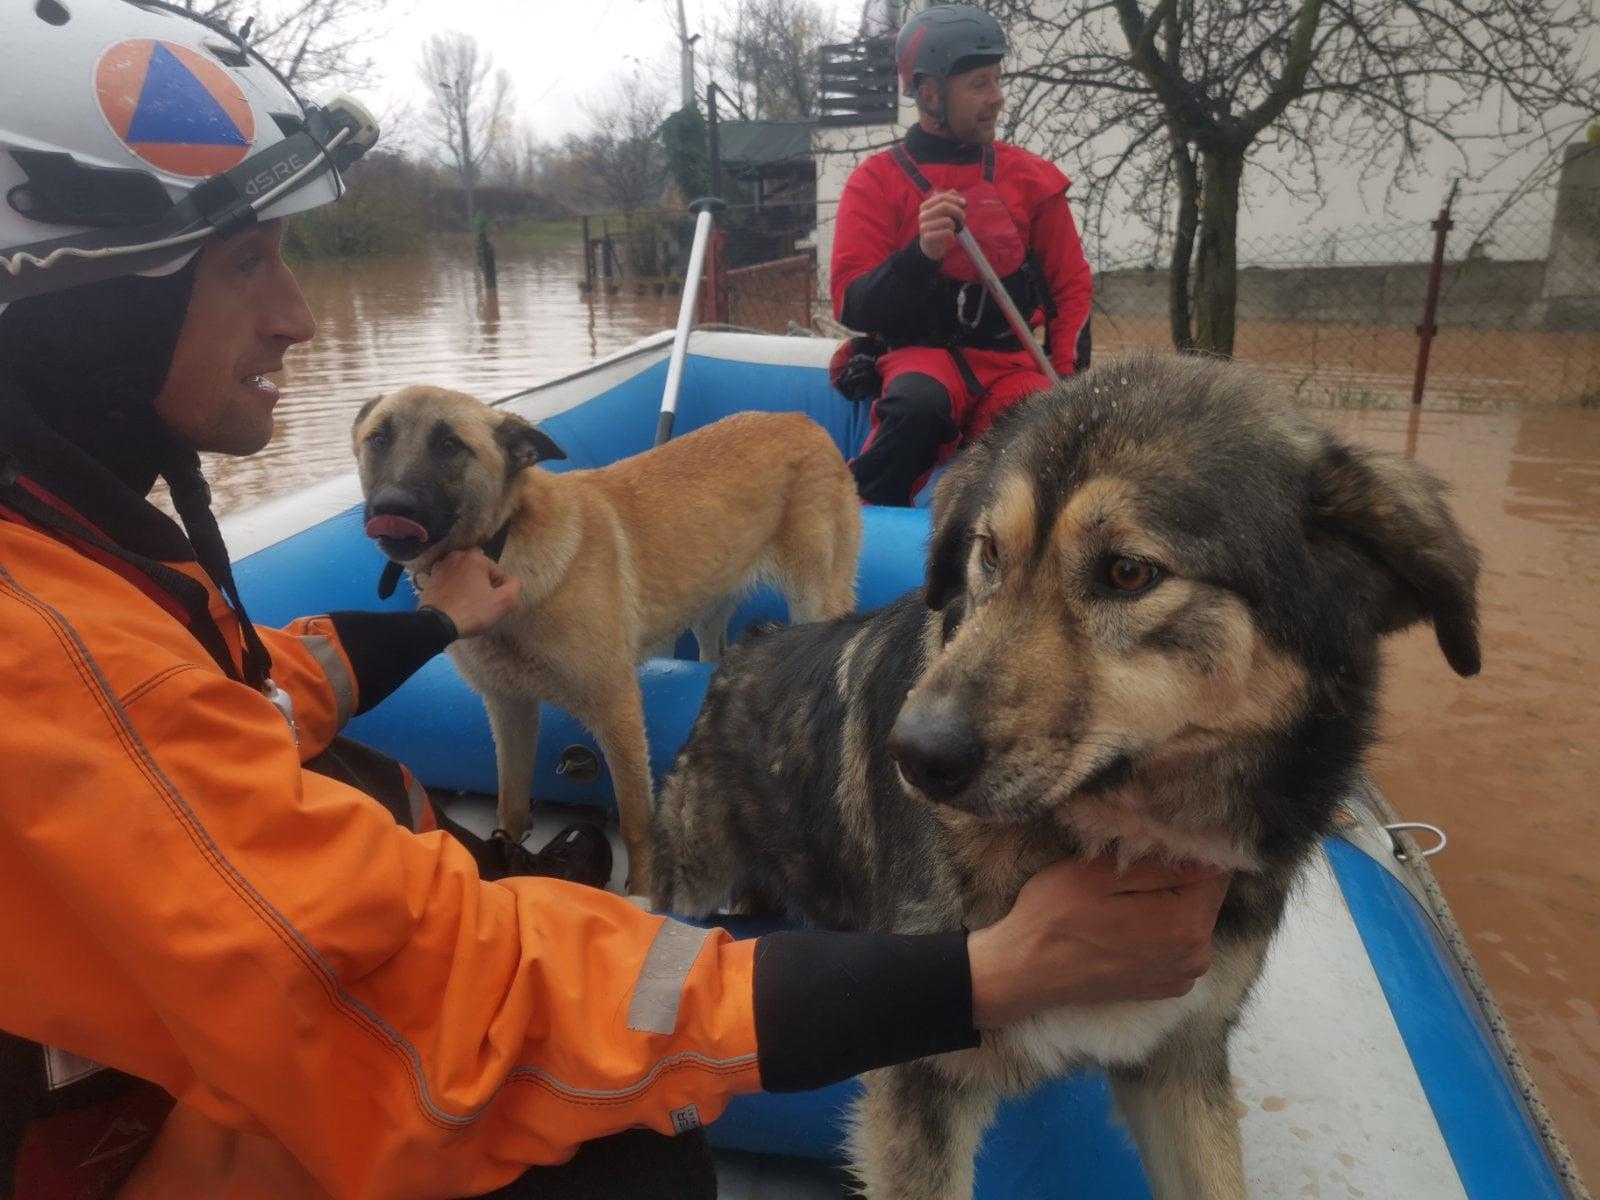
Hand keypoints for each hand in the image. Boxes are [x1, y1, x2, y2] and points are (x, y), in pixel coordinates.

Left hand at [414, 549, 521, 638]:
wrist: (437, 624)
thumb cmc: (473, 611)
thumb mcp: (504, 602)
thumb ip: (515, 585)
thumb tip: (511, 580)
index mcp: (476, 557)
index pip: (498, 573)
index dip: (499, 589)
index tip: (492, 603)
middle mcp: (457, 555)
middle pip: (480, 571)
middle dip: (483, 584)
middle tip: (480, 603)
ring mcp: (441, 566)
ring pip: (464, 574)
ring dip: (468, 584)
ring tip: (466, 603)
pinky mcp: (431, 577)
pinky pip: (450, 580)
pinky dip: (454, 588)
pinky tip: (454, 602)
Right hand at [918, 190, 966, 260]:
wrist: (930, 247)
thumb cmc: (938, 228)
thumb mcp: (943, 213)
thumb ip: (948, 201)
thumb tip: (954, 191)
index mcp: (925, 206)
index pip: (942, 197)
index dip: (955, 199)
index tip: (964, 203)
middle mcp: (922, 215)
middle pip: (944, 207)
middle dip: (958, 211)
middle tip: (963, 217)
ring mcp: (924, 227)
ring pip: (947, 221)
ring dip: (954, 225)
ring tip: (952, 229)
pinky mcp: (927, 238)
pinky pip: (947, 232)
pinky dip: (952, 234)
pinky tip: (949, 236)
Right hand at [967, 856, 1230, 1028]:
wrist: (1024, 973)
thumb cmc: (1054, 917)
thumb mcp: (1100, 874)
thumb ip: (1159, 863)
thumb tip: (1202, 849)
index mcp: (1186, 925)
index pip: (1216, 870)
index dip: (1191, 848)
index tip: (1158, 838)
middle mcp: (1197, 956)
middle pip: (1205, 895)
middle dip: (1179, 873)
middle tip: (1132, 862)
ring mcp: (1183, 975)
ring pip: (1191, 917)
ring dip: (1168, 899)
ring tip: (1124, 892)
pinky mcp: (1166, 985)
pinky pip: (1178, 942)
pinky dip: (1160, 926)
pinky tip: (1125, 921)